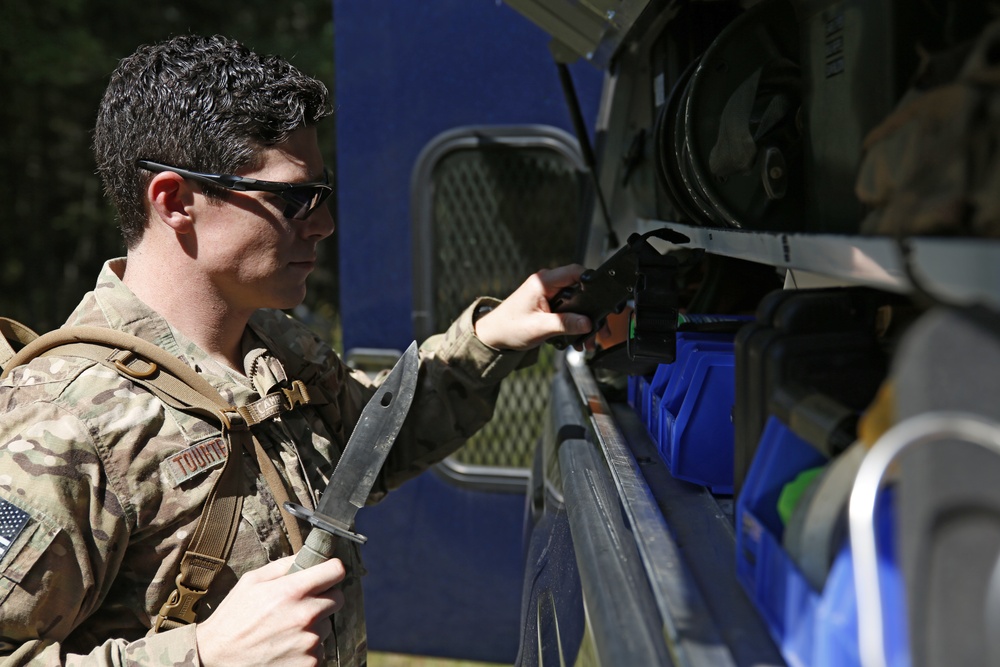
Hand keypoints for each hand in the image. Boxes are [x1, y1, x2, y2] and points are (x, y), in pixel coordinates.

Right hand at [195, 555, 345, 666]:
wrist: (217, 656)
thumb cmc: (233, 616)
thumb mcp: (252, 581)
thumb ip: (284, 565)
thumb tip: (308, 554)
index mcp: (293, 590)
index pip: (336, 571)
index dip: (332, 570)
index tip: (327, 574)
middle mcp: (306, 615)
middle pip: (337, 599)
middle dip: (324, 598)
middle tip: (302, 604)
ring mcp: (309, 642)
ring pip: (327, 626)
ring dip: (315, 625)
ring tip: (287, 629)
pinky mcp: (309, 663)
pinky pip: (319, 649)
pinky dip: (307, 648)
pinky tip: (286, 646)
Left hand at [474, 264, 592, 350]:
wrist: (494, 336)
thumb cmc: (509, 327)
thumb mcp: (539, 328)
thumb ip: (565, 324)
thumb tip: (587, 322)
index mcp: (543, 282)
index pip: (575, 271)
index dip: (591, 281)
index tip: (603, 296)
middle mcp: (546, 283)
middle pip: (579, 288)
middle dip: (590, 308)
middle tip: (598, 327)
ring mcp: (548, 293)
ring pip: (576, 301)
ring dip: (583, 319)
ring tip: (588, 338)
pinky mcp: (549, 303)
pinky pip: (568, 308)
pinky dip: (575, 322)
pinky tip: (578, 337)